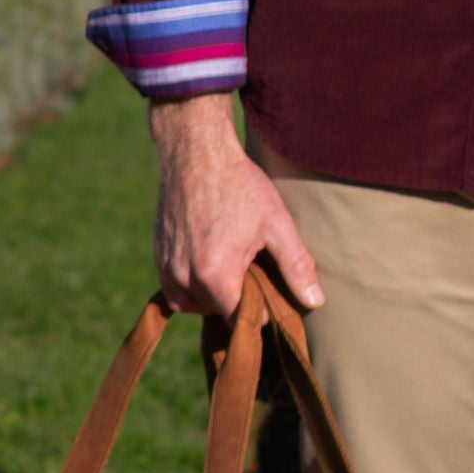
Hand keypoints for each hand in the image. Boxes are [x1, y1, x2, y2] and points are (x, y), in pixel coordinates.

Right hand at [149, 93, 324, 322]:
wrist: (197, 151)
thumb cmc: (240, 185)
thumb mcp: (276, 223)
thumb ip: (296, 265)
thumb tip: (315, 301)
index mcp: (215, 275)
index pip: (241, 321)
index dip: (261, 307)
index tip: (271, 285)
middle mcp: (184, 278)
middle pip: (217, 311)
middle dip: (237, 296)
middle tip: (253, 263)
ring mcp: (166, 267)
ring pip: (193, 302)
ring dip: (213, 292)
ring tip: (232, 259)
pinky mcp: (158, 254)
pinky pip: (175, 286)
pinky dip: (192, 281)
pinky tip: (211, 255)